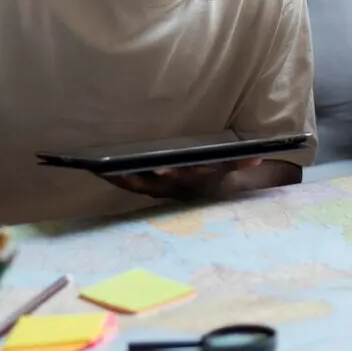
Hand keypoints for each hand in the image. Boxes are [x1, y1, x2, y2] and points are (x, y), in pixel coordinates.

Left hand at [100, 158, 263, 200]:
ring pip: (134, 185)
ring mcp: (159, 190)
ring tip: (95, 168)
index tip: (159, 170)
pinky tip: (98, 169)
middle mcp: (171, 189)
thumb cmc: (220, 178)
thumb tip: (256, 157)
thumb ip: (241, 164)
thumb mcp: (231, 171)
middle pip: (147, 185)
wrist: (216, 193)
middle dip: (130, 178)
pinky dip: (115, 177)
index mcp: (187, 182)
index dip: (168, 176)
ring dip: (116, 178)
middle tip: (109, 170)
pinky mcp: (150, 187)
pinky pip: (130, 183)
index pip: (177, 179)